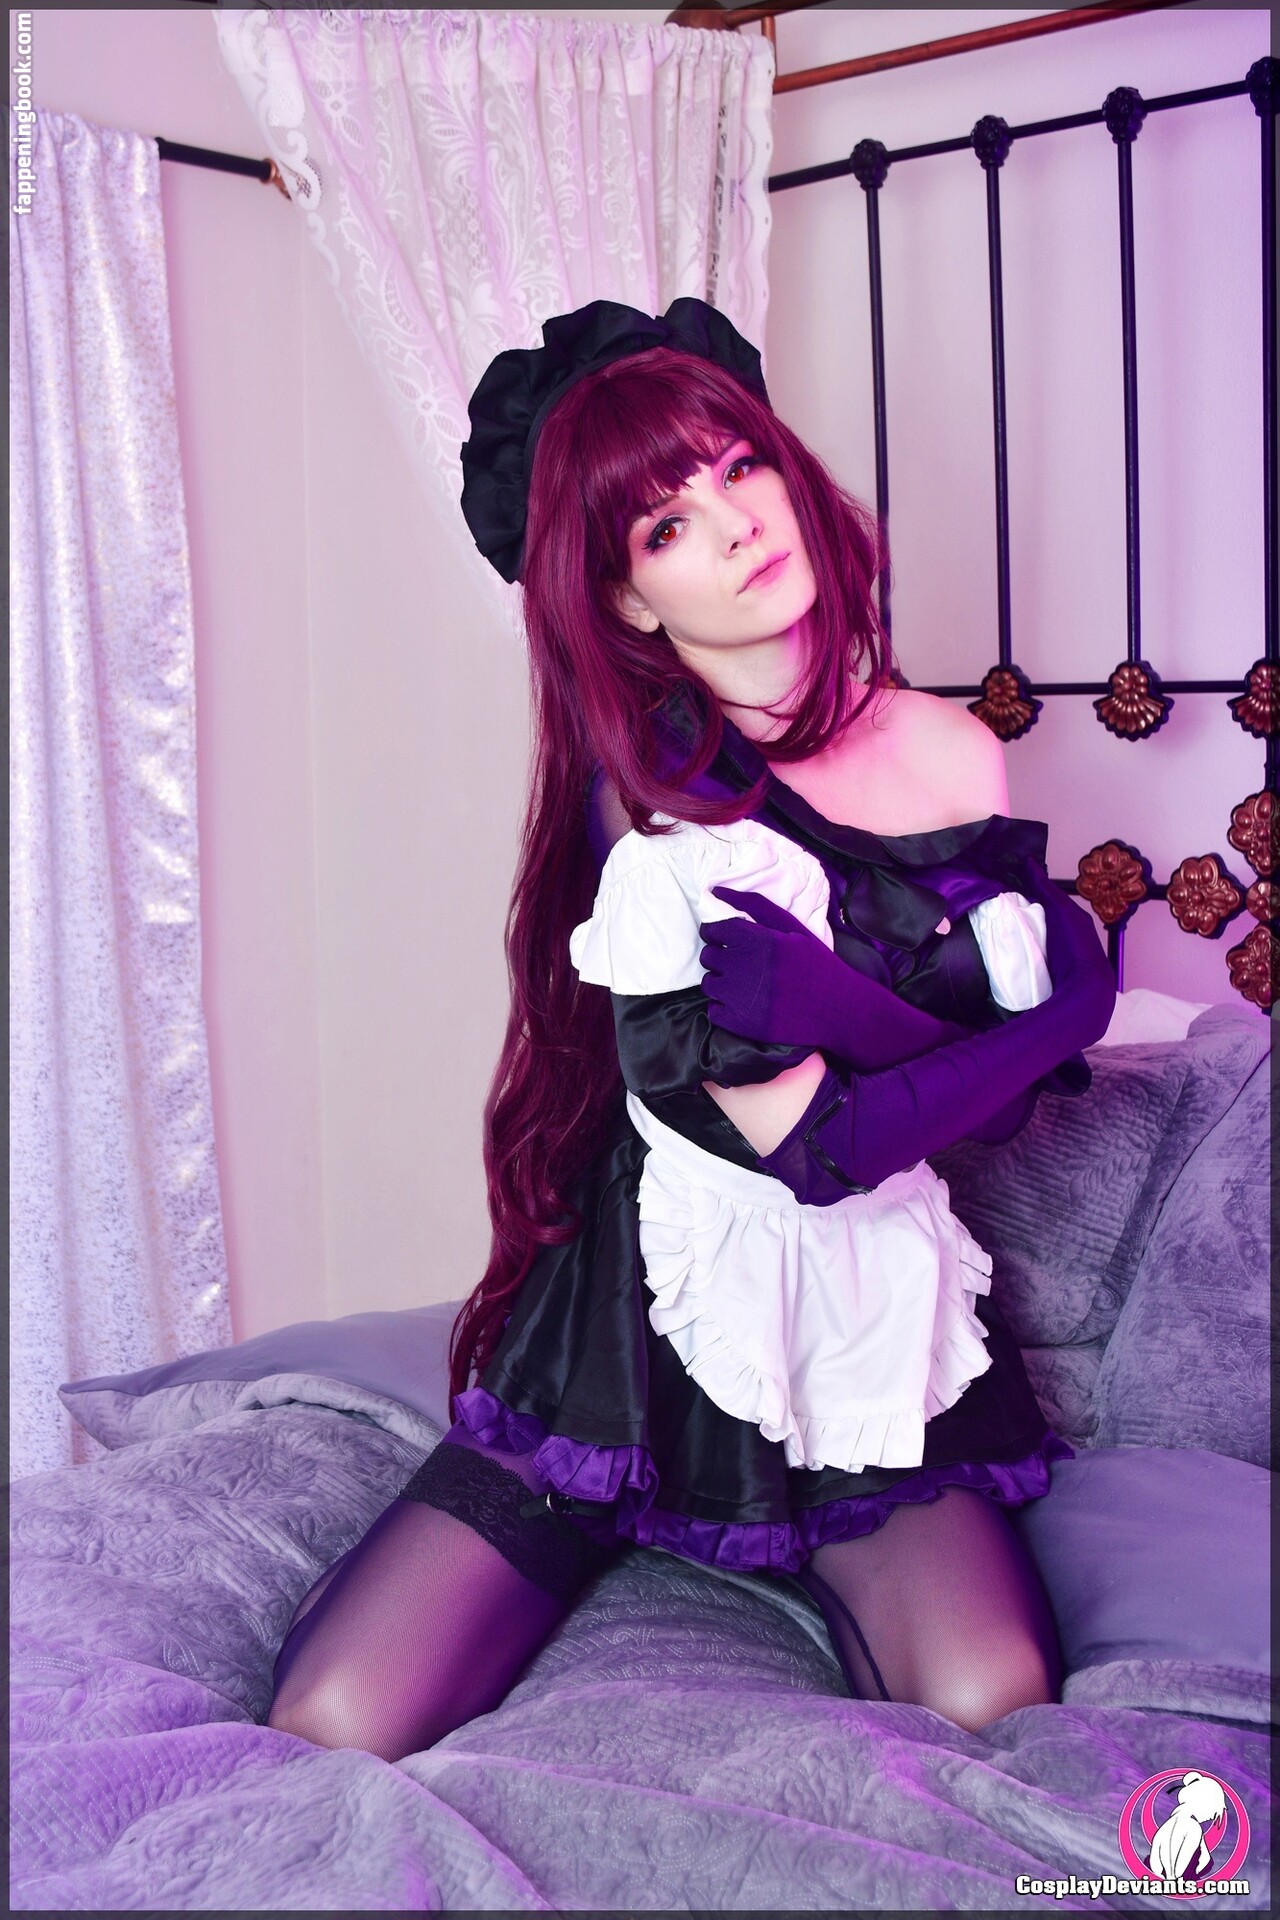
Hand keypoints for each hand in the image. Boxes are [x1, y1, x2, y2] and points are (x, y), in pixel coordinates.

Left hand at [698, 884, 849, 1048]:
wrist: (839, 1008)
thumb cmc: (817, 963)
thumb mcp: (793, 927)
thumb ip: (755, 905)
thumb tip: (717, 889)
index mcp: (760, 942)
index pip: (713, 931)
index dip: (717, 934)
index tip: (728, 939)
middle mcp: (747, 969)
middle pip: (708, 957)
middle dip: (719, 956)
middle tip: (741, 962)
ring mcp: (743, 1000)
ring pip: (709, 984)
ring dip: (721, 981)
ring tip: (744, 984)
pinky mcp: (743, 1025)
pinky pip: (714, 1012)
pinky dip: (724, 1008)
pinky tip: (745, 1004)